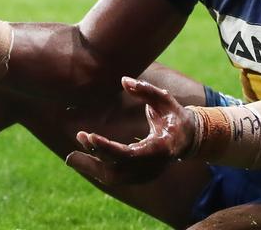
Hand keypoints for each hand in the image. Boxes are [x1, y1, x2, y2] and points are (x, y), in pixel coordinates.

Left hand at [64, 77, 196, 185]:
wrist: (188, 139)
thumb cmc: (174, 116)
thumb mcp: (165, 99)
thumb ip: (146, 90)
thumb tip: (124, 80)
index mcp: (159, 149)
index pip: (130, 155)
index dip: (108, 148)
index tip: (90, 136)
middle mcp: (152, 167)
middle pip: (118, 171)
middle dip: (96, 156)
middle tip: (80, 136)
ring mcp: (145, 175)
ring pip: (114, 179)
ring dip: (92, 167)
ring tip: (72, 156)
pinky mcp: (138, 177)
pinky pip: (114, 178)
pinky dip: (97, 170)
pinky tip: (81, 159)